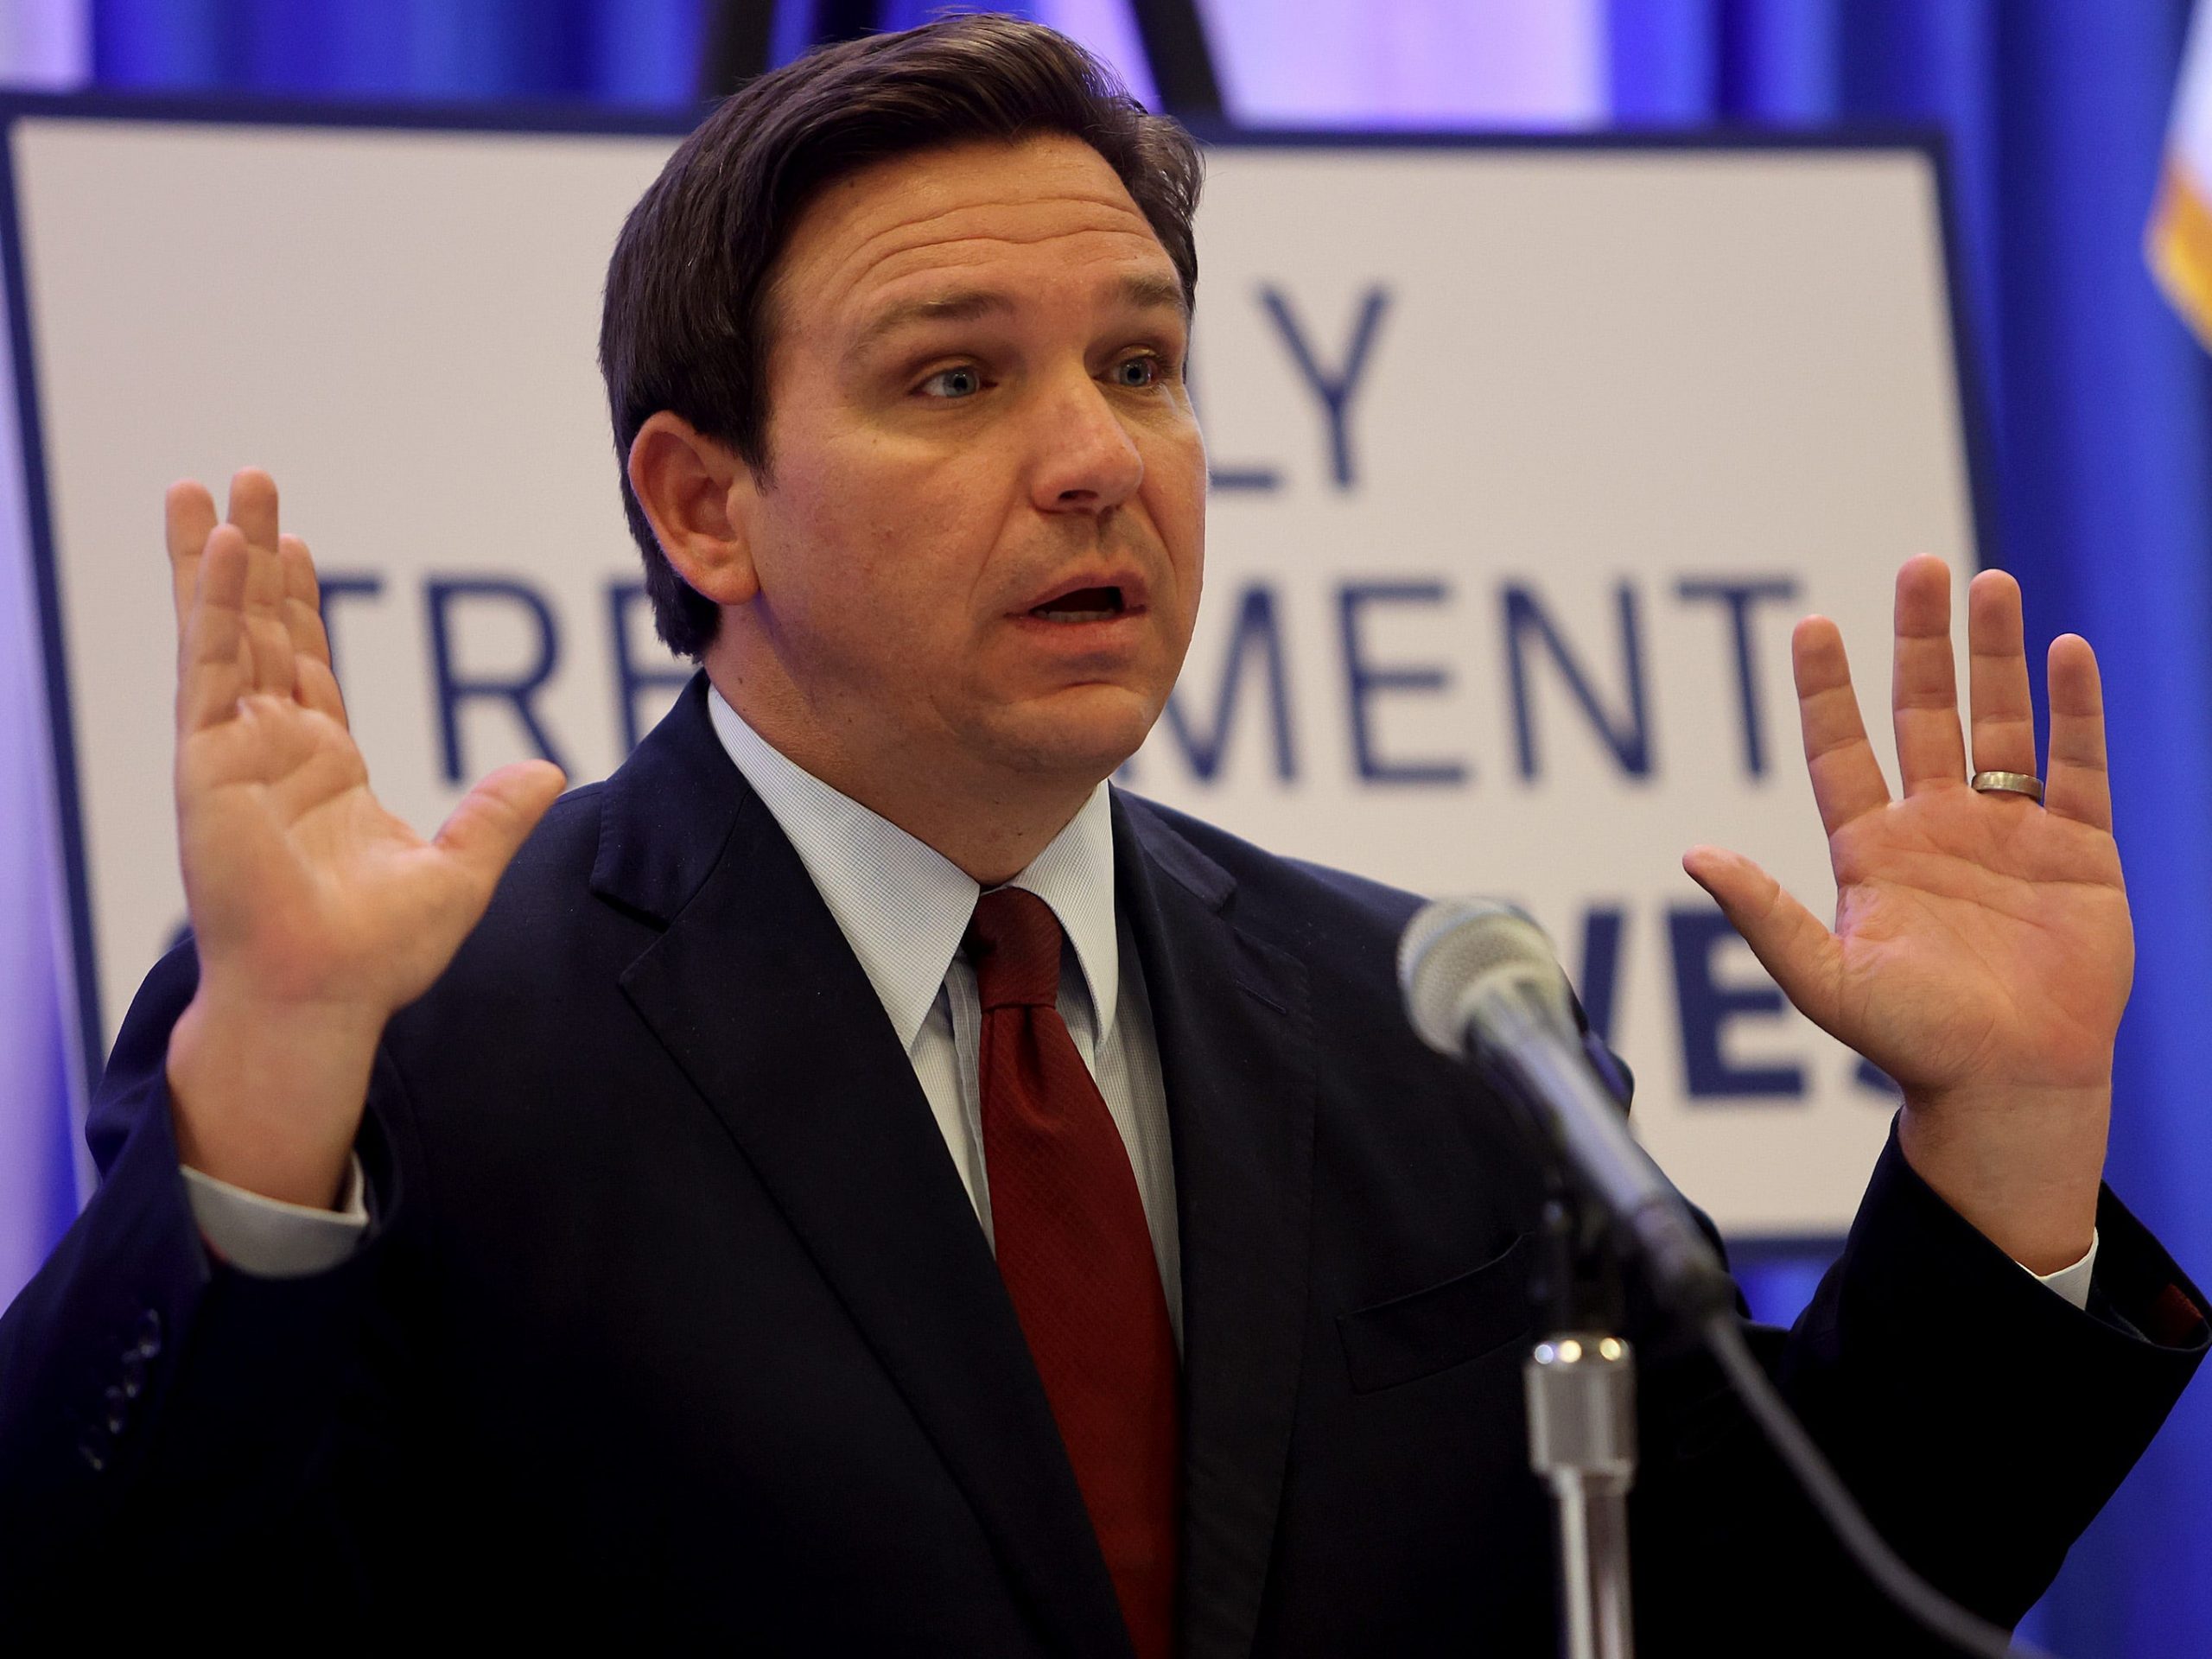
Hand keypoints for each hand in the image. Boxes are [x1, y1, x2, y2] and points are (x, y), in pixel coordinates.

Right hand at [164, 470, 564, 1206]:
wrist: (326, 997)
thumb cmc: (376, 956)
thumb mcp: (460, 871)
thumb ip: (497, 814)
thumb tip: (550, 772)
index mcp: (322, 768)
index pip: (303, 662)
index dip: (295, 601)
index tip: (288, 540)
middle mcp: (270, 751)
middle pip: (257, 629)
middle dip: (252, 554)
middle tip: (248, 479)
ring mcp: (234, 754)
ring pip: (223, 634)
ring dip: (219, 559)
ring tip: (209, 486)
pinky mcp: (208, 766)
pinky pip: (214, 670)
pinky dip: (217, 607)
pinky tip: (228, 550)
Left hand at [1685, 556, 2125, 1271]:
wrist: (2009, 1085)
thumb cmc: (1913, 1043)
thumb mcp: (1824, 980)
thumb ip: (1764, 914)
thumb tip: (1692, 854)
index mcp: (1872, 850)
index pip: (1842, 748)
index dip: (1827, 689)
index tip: (1811, 625)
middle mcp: (1937, 826)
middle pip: (1925, 711)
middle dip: (1922, 639)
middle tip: (1920, 565)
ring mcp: (2009, 832)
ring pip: (2001, 721)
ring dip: (1996, 654)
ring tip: (1990, 584)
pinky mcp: (2079, 848)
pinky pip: (2075, 763)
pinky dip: (2073, 708)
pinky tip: (2065, 650)